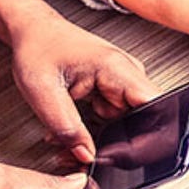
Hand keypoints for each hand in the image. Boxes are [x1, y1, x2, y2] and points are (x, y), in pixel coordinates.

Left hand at [8, 13, 159, 162]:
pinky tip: (76, 128)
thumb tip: (87, 156)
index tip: (122, 155)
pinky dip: (96, 130)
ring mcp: (123, 84)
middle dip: (117, 145)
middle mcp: (126, 75)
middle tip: (84, 151)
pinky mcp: (115, 92)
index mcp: (116, 68)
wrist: (32, 31)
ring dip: (103, 139)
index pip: (156, 108)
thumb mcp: (42, 92)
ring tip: (70, 137)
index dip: (146, 138)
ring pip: (127, 126)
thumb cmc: (37, 48)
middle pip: (143, 122)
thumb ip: (66, 128)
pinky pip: (115, 121)